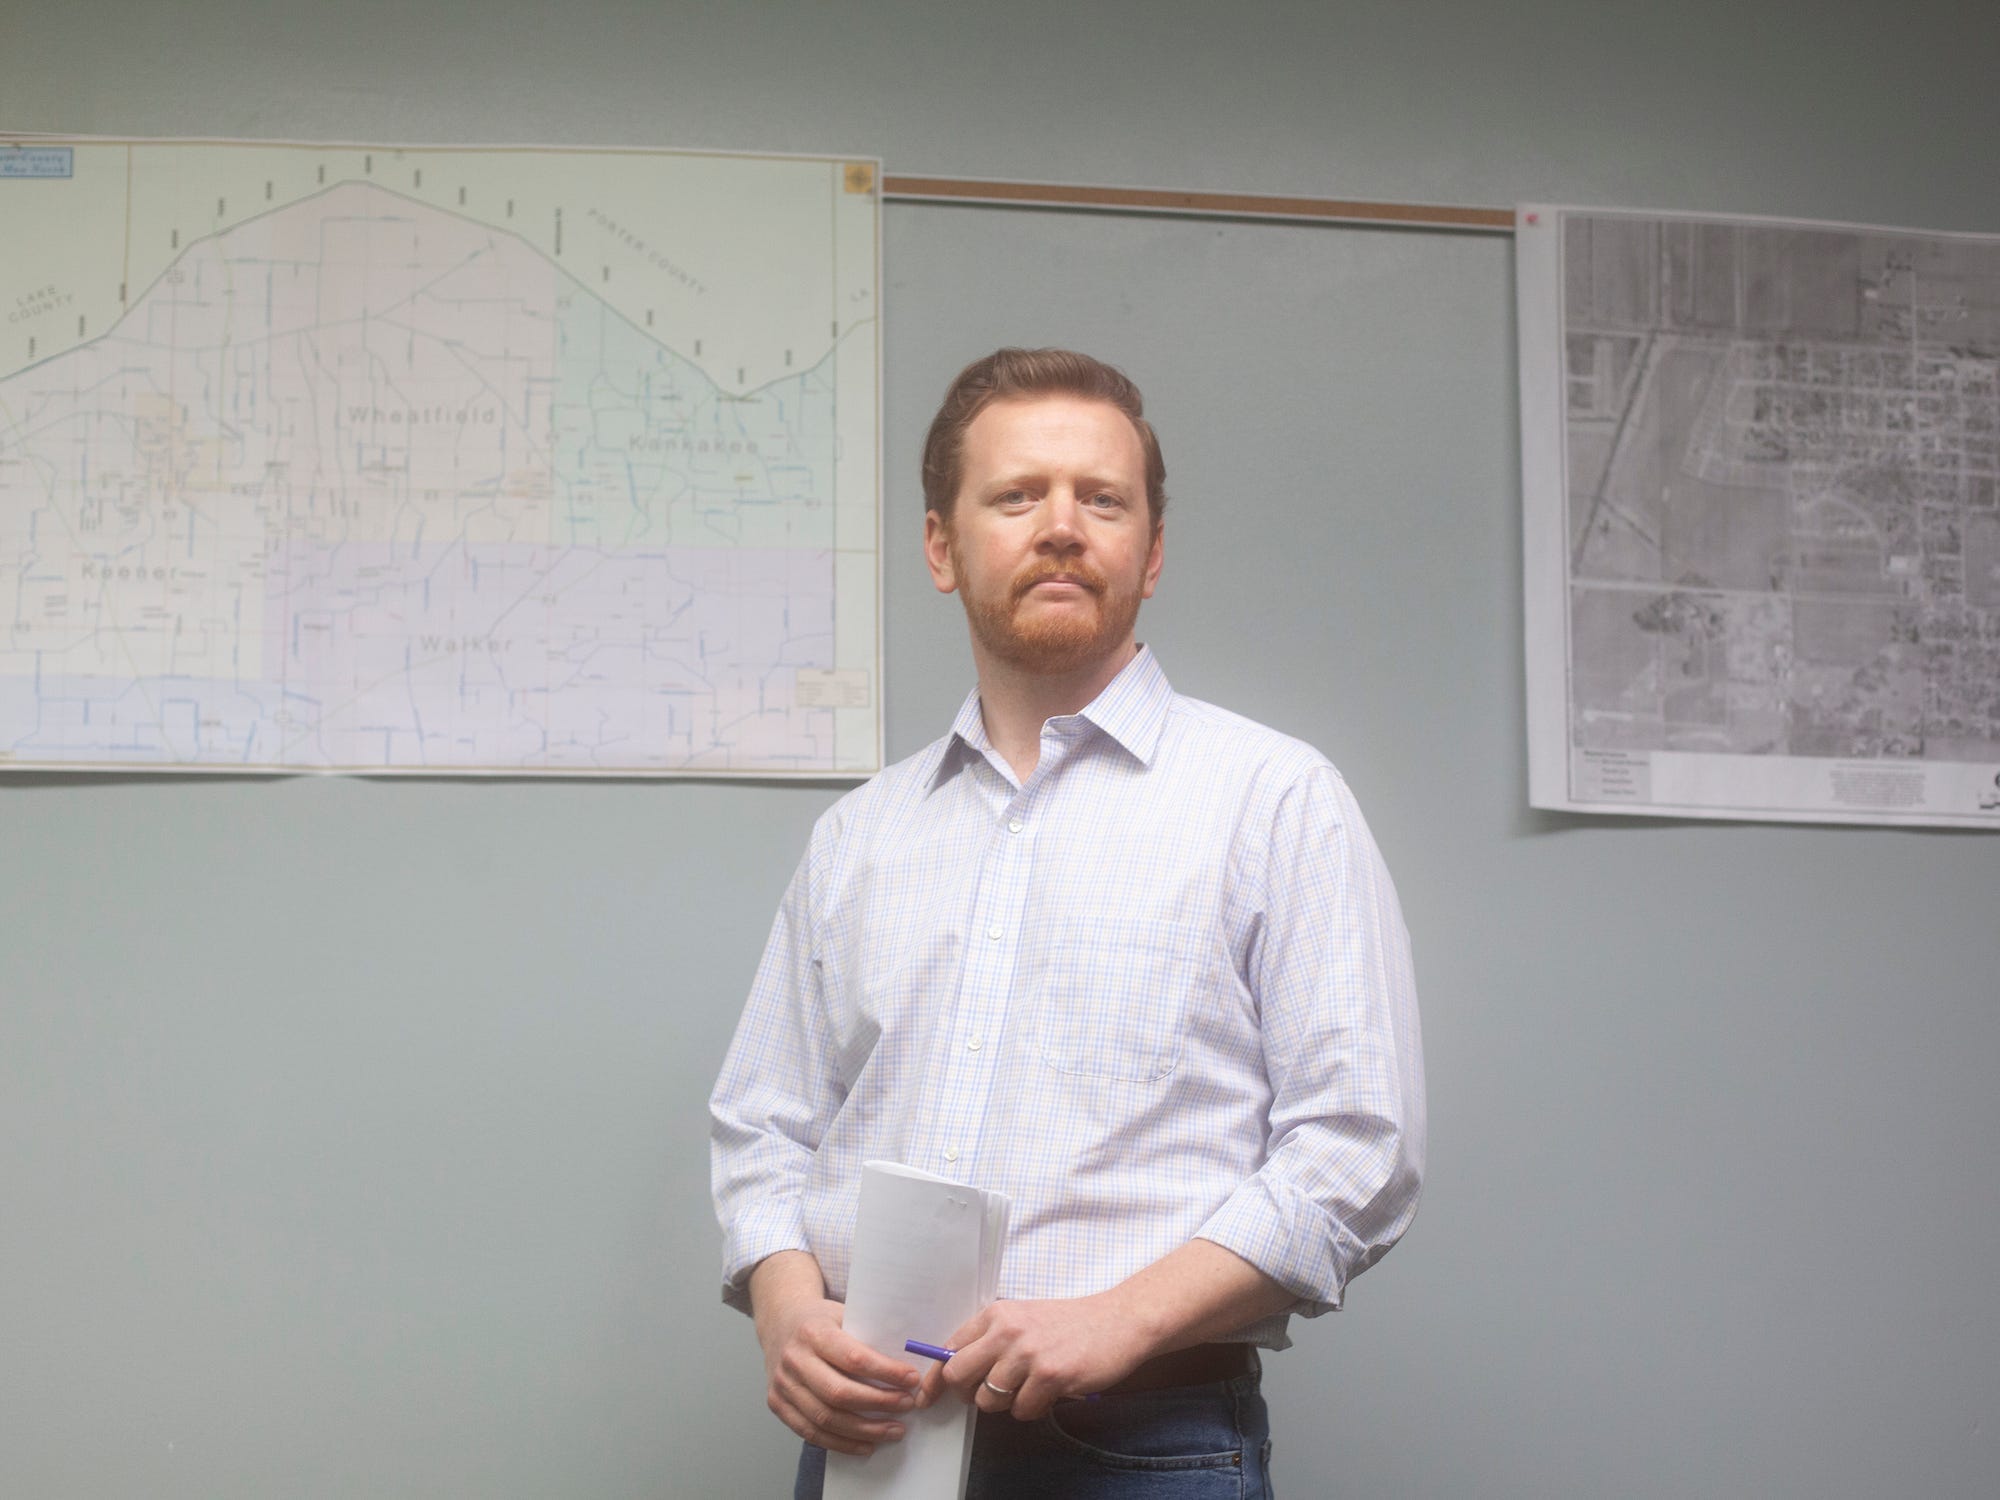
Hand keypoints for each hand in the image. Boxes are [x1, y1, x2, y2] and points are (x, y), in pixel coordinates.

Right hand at [752, 1254, 919, 1456]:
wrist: (780, 1322)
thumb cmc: (821, 1320)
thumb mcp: (843, 1313)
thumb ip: (869, 1333)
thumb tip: (913, 1354)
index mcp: (813, 1332)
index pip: (853, 1358)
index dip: (886, 1373)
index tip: (912, 1380)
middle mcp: (794, 1359)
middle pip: (839, 1393)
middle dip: (879, 1404)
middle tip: (907, 1406)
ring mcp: (782, 1385)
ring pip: (826, 1419)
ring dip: (865, 1431)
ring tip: (894, 1430)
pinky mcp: (777, 1405)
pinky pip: (810, 1433)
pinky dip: (841, 1443)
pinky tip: (866, 1444)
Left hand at [920, 1294, 1153, 1420]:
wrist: (1118, 1320)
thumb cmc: (1070, 1323)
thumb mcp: (1024, 1318)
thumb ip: (992, 1338)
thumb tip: (954, 1369)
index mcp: (997, 1314)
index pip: (950, 1349)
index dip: (935, 1378)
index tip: (927, 1396)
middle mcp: (1007, 1331)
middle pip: (959, 1376)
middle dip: (969, 1393)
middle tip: (990, 1393)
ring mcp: (1029, 1354)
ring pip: (989, 1400)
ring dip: (1006, 1403)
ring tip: (1030, 1387)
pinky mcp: (1051, 1376)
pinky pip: (1022, 1410)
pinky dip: (1033, 1408)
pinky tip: (1050, 1392)